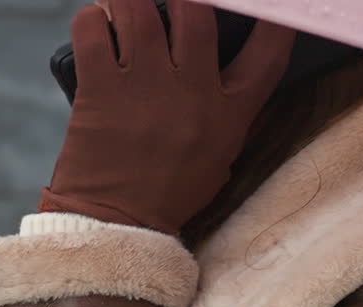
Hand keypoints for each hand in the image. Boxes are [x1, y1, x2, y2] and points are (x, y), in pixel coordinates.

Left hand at [39, 0, 294, 233]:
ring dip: (130, 4)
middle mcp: (191, 90)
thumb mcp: (219, 157)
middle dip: (184, 0)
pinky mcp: (99, 87)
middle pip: (197, 9)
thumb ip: (230, 111)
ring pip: (139, 7)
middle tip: (170, 6)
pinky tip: (97, 30)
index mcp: (227, 114)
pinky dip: (91, 20)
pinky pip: (91, 26)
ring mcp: (143, 85)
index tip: (259, 4)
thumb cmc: (166, 195)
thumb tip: (231, 65)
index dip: (271, 16)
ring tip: (125, 14)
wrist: (117, 227)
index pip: (268, 48)